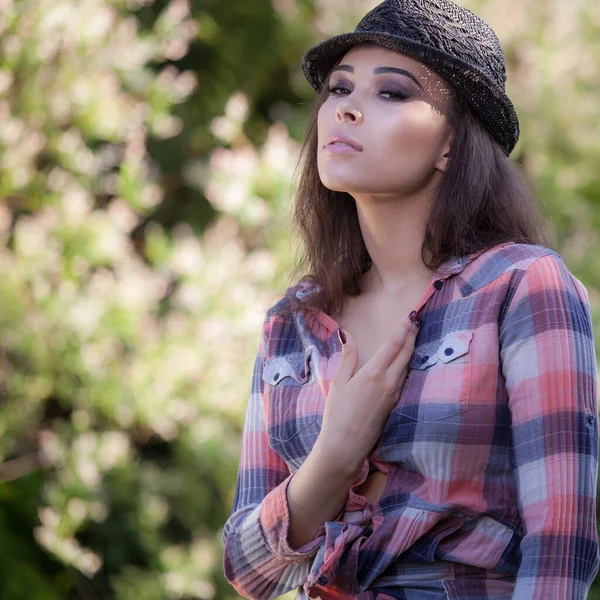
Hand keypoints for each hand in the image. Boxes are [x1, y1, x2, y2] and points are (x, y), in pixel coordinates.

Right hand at [316, 314, 418, 475]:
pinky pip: (404, 378)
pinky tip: (405, 361)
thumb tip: (346, 334)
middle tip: (416, 321)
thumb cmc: (337, 413)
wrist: (346, 445)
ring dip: (411, 349)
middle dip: (412, 335)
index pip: (393, 345)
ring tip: (413, 336)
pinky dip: (407, 364)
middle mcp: (389, 381)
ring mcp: (394, 393)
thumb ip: (348, 357)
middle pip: (406, 353)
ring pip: (407, 365)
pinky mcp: (395, 404)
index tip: (410, 316)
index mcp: (374, 373)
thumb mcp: (338, 382)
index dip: (403, 328)